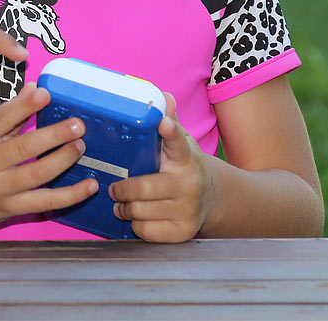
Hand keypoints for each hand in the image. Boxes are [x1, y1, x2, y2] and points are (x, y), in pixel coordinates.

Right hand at [0, 84, 97, 231]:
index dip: (24, 106)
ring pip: (37, 174)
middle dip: (54, 135)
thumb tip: (34, 88)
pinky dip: (71, 194)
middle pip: (24, 148)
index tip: (45, 94)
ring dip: (63, 159)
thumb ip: (9, 115)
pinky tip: (90, 185)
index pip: (1, 119)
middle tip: (78, 125)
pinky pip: (46, 202)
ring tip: (80, 146)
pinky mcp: (12, 209)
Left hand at [109, 92, 214, 241]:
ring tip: (121, 203)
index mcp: (185, 156)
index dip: (170, 132)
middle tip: (113, 188)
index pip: (178, 142)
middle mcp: (188, 184)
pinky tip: (137, 217)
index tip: (164, 124)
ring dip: (124, 208)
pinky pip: (146, 231)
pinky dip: (136, 225)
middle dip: (120, 189)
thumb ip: (169, 121)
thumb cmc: (184, 165)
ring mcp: (188, 210)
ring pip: (139, 211)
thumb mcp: (180, 143)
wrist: (214, 198)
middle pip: (142, 188)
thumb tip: (163, 96)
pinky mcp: (183, 232)